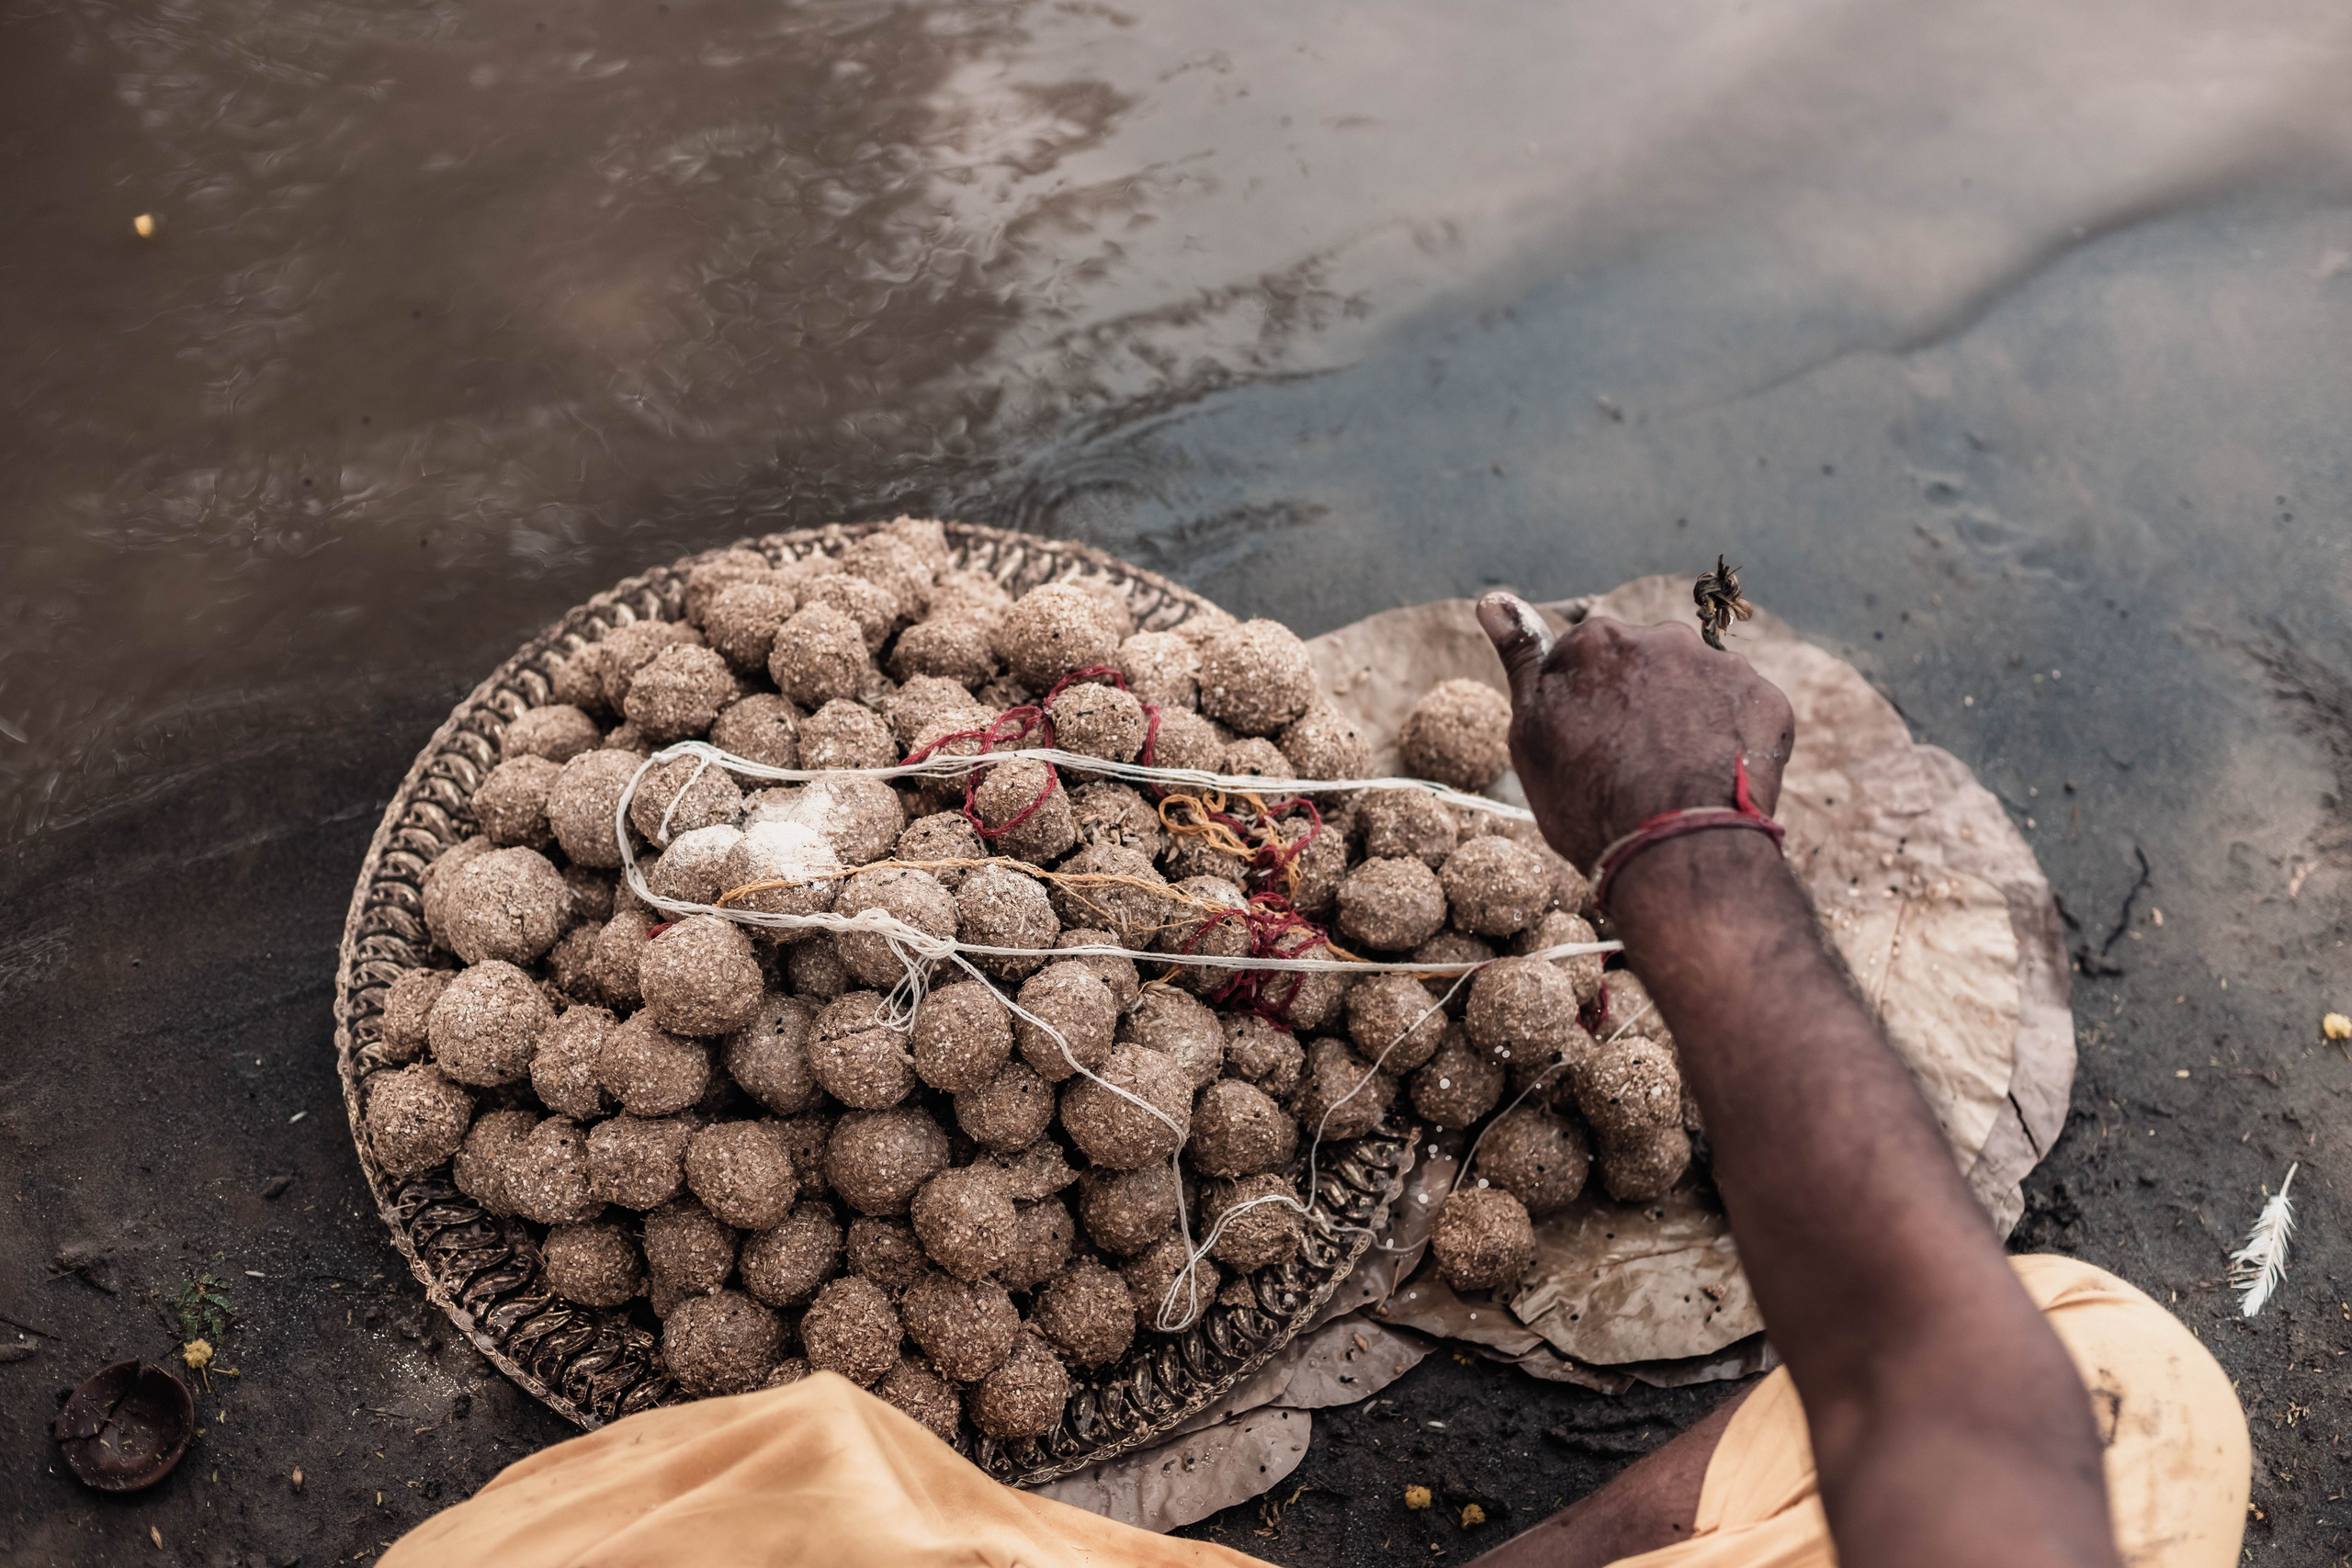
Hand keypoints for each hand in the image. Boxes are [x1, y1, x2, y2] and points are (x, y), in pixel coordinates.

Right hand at [1476, 591, 1795, 871]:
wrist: (1676, 855)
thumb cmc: (1589, 801)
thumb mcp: (1530, 734)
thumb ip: (1520, 660)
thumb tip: (1492, 599)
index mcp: (1598, 641)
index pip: (1586, 663)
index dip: (1584, 709)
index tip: (1587, 750)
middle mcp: (1663, 638)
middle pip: (1646, 666)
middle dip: (1641, 703)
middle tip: (1633, 767)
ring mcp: (1721, 667)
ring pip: (1698, 687)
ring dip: (1688, 718)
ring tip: (1676, 779)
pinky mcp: (1767, 700)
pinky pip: (1744, 713)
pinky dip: (1731, 739)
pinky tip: (1712, 778)